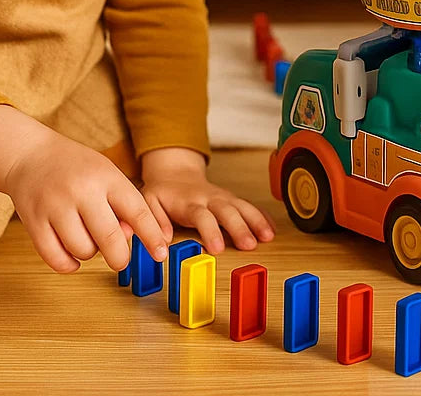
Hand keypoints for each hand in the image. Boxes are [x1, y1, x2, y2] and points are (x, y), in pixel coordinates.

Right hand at [0, 105, 167, 273]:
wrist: (30, 154)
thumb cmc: (76, 167)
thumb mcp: (106, 174)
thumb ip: (123, 204)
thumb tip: (132, 237)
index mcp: (107, 177)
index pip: (137, 211)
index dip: (152, 236)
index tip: (161, 254)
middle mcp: (82, 191)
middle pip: (110, 239)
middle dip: (120, 257)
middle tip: (120, 259)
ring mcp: (56, 207)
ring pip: (83, 251)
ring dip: (90, 253)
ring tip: (86, 237)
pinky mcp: (34, 222)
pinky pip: (56, 259)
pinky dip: (68, 264)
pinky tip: (72, 255)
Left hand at [140, 147, 275, 254]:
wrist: (175, 172)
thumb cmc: (162, 193)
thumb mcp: (149, 202)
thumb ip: (155, 221)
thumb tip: (163, 242)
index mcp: (188, 202)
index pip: (201, 216)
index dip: (210, 231)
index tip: (217, 248)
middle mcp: (209, 198)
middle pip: (227, 211)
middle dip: (239, 228)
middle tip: (249, 245)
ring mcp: (223, 197)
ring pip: (242, 207)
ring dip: (256, 221)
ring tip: (268, 237)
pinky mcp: (231, 199)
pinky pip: (249, 206)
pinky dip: (262, 217)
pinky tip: (272, 230)